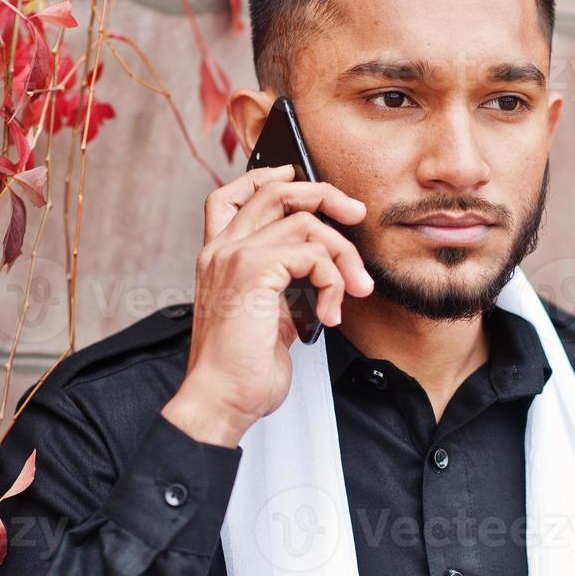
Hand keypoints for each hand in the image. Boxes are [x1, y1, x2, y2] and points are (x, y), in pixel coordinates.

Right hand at [161, 165, 374, 446]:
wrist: (222, 399)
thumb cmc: (242, 368)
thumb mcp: (268, 315)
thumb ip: (285, 283)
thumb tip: (323, 267)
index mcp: (218, 257)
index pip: (230, 195)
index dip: (265, 177)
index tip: (297, 176)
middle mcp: (221, 249)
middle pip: (275, 190)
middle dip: (324, 195)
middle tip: (356, 215)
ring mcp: (234, 256)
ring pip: (305, 222)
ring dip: (343, 254)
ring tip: (354, 290)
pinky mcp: (252, 270)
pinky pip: (312, 253)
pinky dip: (334, 280)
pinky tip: (330, 314)